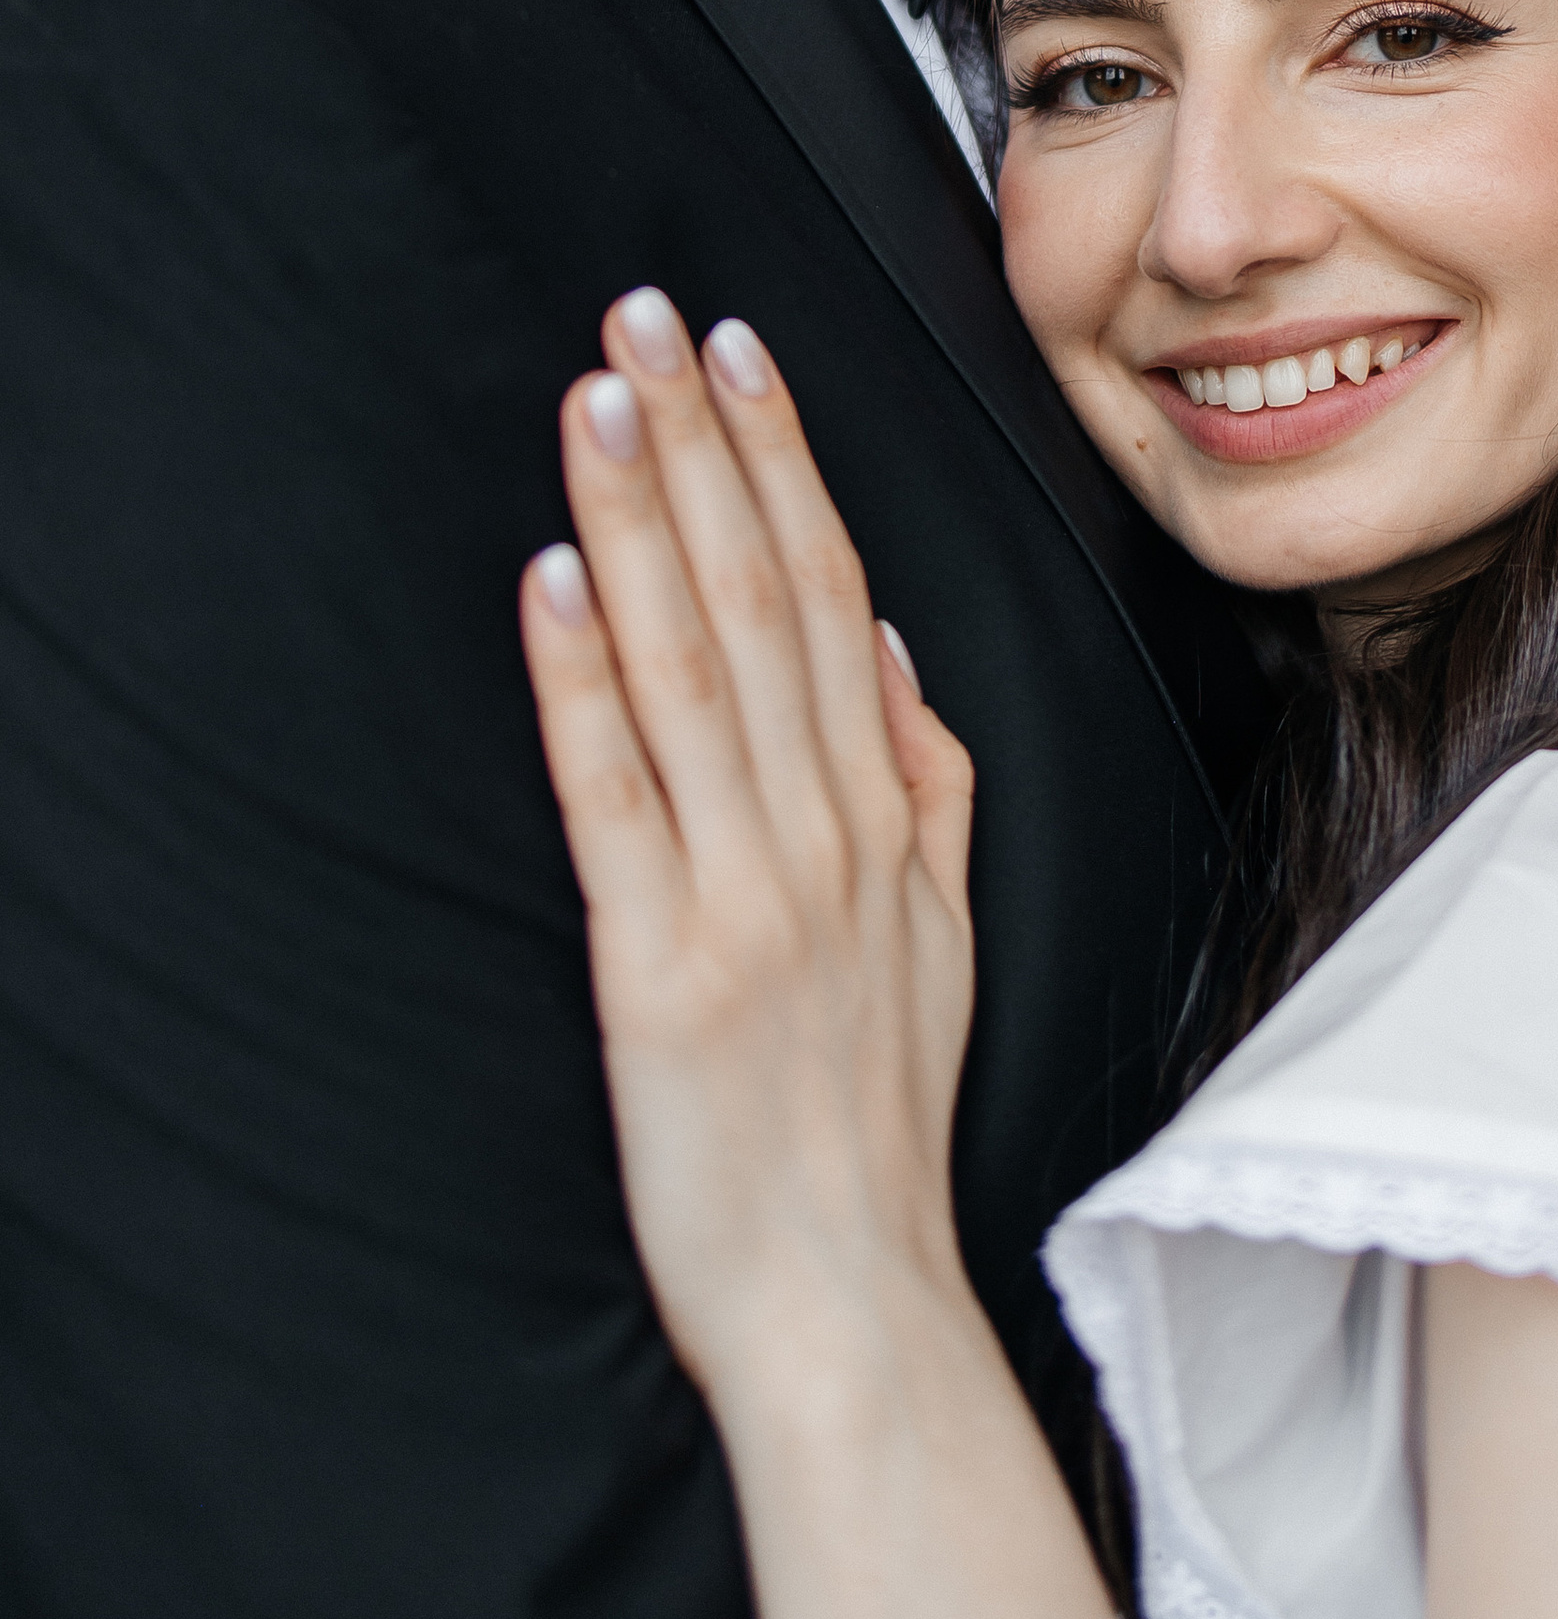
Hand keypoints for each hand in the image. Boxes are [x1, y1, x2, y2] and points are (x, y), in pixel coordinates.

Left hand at [521, 291, 976, 1407]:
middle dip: (702, 443)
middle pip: (760, 594)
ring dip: (640, 520)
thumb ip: (923, 778)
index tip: (740, 349)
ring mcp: (746, 895)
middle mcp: (824, 832)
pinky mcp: (661, 969)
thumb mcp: (944, 932)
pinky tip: (552, 582)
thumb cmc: (880, 1123)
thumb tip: (879, 642)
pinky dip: (581, 679)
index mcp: (884, 814)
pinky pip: (617, 797)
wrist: (854, 1301)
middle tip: (648, 317)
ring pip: (691, 665)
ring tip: (598, 401)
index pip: (829, 590)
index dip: (780, 460)